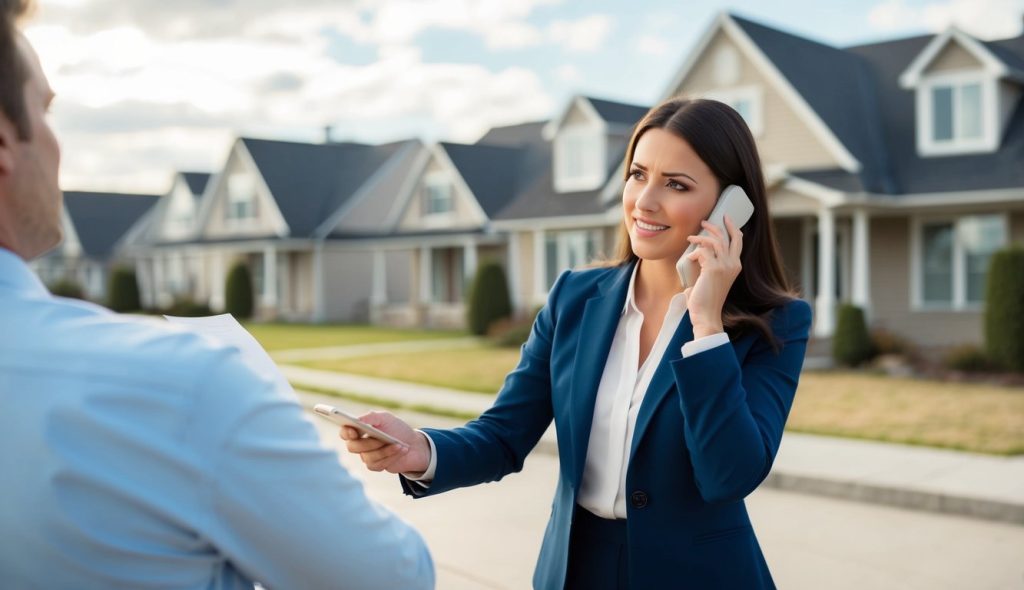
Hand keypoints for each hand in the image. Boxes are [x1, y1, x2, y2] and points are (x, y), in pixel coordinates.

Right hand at [339, 411, 430, 474]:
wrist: (414, 445)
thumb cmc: (397, 429)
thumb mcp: (386, 418)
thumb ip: (372, 417)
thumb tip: (358, 420)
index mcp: (359, 430)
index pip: (345, 432)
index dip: (346, 432)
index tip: (354, 430)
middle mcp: (360, 444)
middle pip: (353, 447)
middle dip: (369, 443)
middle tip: (383, 439)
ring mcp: (366, 456)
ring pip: (367, 457)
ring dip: (385, 450)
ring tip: (399, 445)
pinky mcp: (376, 466)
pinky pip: (377, 464)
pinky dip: (390, 456)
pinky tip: (401, 450)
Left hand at [683, 215, 742, 337]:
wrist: (706, 315)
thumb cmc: (706, 301)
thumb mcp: (711, 280)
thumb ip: (707, 268)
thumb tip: (694, 260)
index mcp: (735, 267)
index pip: (738, 242)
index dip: (733, 229)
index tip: (726, 219)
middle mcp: (733, 264)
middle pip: (728, 237)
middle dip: (717, 226)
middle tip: (704, 221)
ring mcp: (725, 266)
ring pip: (715, 241)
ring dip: (701, 237)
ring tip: (691, 237)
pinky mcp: (713, 269)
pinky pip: (703, 251)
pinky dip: (694, 252)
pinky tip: (690, 258)